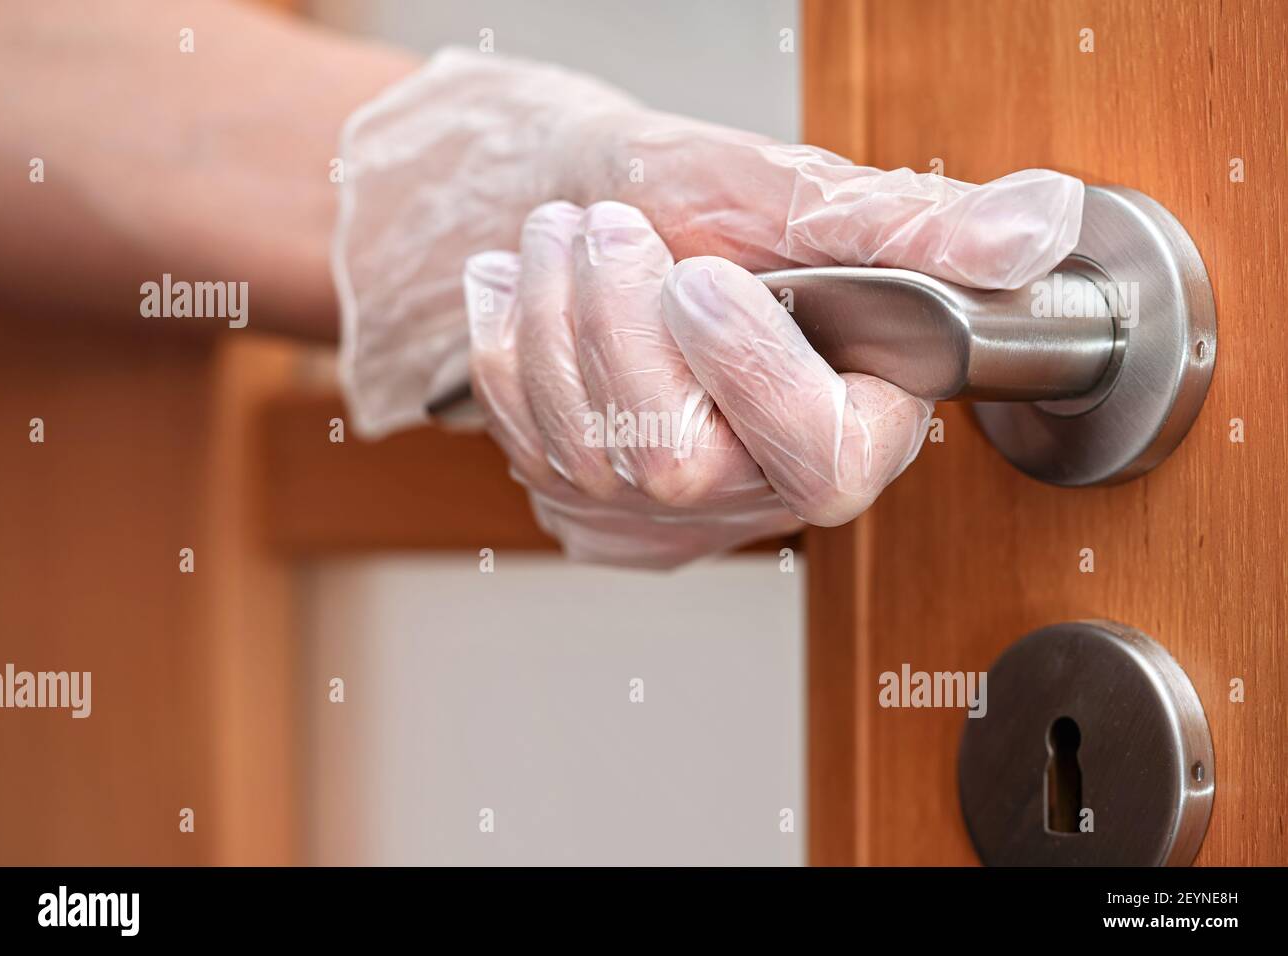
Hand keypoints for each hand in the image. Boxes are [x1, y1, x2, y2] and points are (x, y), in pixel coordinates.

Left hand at [463, 123, 1080, 566]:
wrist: (585, 212)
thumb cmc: (697, 199)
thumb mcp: (798, 196)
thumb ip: (911, 223)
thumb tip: (1042, 221)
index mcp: (849, 416)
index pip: (824, 458)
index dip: (752, 373)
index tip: (700, 277)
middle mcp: (761, 485)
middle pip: (675, 458)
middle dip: (618, 316)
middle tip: (609, 228)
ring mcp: (665, 511)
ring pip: (584, 445)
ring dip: (558, 309)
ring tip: (576, 244)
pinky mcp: (584, 509)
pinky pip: (522, 439)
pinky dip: (515, 342)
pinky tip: (544, 300)